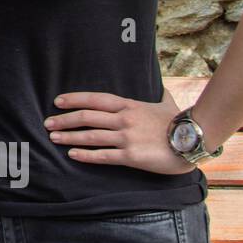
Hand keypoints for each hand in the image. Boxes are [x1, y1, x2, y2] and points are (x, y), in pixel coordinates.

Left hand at [45, 88, 196, 175]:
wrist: (194, 140)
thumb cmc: (180, 121)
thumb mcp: (166, 103)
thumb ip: (158, 95)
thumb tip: (160, 86)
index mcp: (129, 105)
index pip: (95, 99)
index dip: (74, 99)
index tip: (58, 101)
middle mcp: (124, 119)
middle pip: (87, 117)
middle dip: (64, 120)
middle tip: (48, 123)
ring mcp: (126, 138)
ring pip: (90, 136)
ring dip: (70, 137)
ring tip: (54, 138)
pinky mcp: (131, 156)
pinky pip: (103, 156)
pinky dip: (85, 155)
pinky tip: (72, 155)